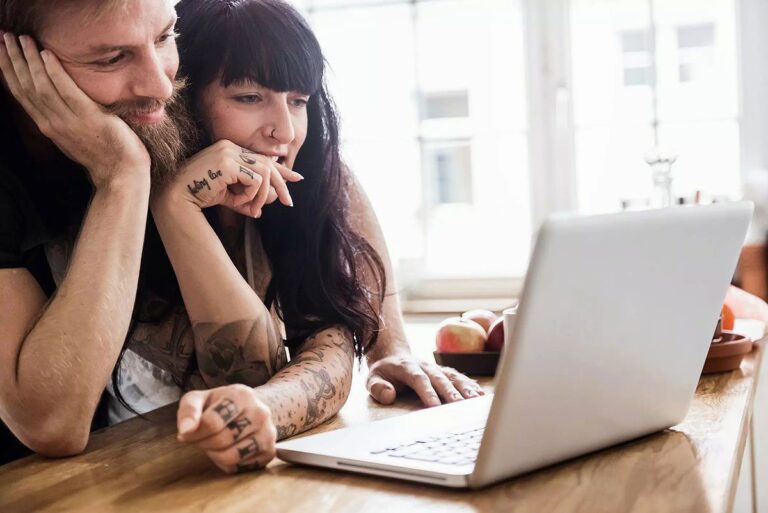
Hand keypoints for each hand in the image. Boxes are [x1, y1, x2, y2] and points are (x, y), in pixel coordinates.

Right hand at [0, 33, 149, 187]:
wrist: (121, 174)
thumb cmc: (101, 155)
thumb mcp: (72, 138)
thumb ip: (60, 121)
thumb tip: (52, 105)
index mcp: (48, 126)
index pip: (21, 94)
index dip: (8, 71)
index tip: (1, 51)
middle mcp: (53, 123)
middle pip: (26, 86)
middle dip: (12, 60)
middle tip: (5, 36)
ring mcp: (69, 121)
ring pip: (41, 85)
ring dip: (29, 60)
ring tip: (22, 39)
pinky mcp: (89, 117)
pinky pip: (68, 91)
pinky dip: (55, 72)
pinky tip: (46, 54)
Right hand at [156, 139, 302, 216]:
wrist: (177, 197)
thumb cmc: (199, 196)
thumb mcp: (228, 197)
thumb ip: (245, 199)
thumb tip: (260, 211)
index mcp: (229, 149)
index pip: (261, 158)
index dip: (280, 170)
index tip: (296, 179)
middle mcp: (230, 146)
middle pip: (268, 164)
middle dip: (281, 184)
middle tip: (288, 203)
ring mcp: (228, 152)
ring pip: (264, 174)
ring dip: (262, 196)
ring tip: (251, 209)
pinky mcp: (228, 162)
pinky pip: (255, 181)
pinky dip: (251, 195)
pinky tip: (238, 201)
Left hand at [176, 384, 276, 473]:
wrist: (249, 409)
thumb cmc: (219, 405)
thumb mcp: (199, 399)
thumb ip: (189, 411)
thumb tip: (185, 431)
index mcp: (242, 395)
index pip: (212, 422)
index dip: (194, 433)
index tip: (187, 433)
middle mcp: (260, 412)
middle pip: (222, 440)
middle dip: (204, 444)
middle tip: (202, 439)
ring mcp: (268, 432)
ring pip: (232, 457)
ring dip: (216, 456)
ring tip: (215, 445)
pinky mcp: (270, 451)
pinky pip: (242, 467)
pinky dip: (229, 464)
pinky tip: (229, 450)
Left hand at [366, 353, 484, 406]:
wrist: (393, 355)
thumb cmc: (384, 372)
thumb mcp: (372, 378)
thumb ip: (378, 387)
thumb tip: (389, 395)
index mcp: (407, 367)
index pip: (419, 379)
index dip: (427, 392)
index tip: (434, 406)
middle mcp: (426, 366)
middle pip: (440, 379)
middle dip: (451, 393)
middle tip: (461, 407)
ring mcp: (437, 368)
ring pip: (454, 377)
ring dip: (466, 389)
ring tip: (477, 401)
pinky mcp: (445, 372)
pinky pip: (460, 378)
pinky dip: (471, 386)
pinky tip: (481, 396)